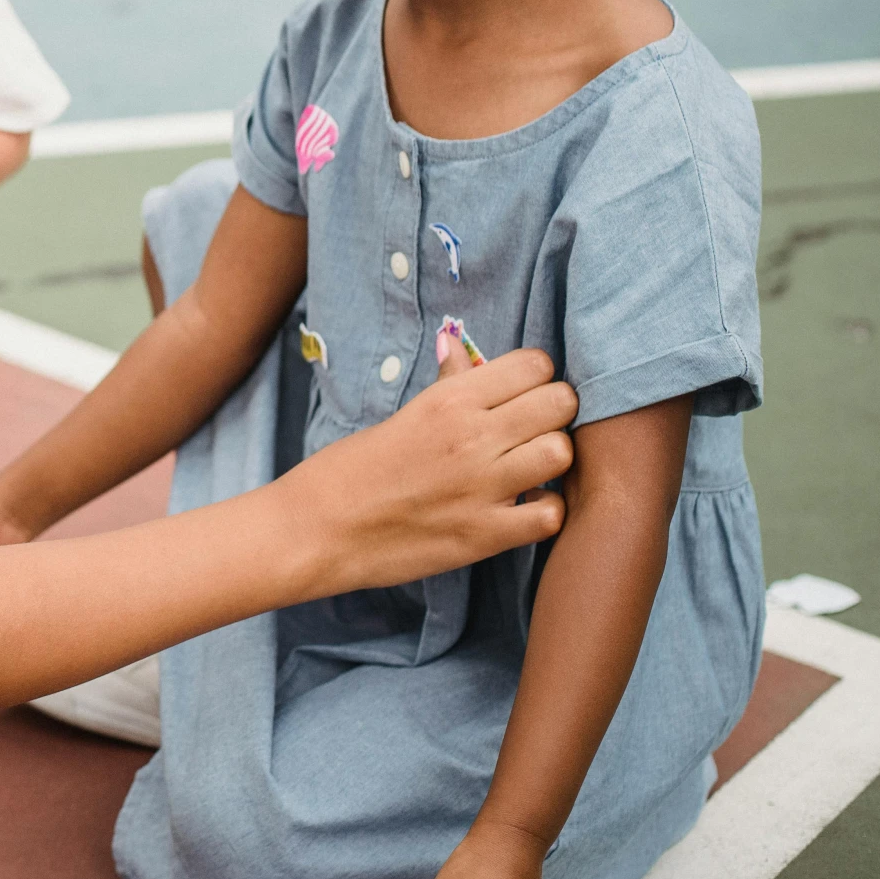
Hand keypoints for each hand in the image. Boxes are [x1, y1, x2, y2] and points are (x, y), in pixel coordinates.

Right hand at [273, 345, 574, 598]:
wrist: (317, 528)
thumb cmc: (352, 468)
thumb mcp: (402, 415)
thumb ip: (446, 383)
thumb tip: (456, 342)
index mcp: (449, 400)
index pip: (535, 365)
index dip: (536, 378)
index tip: (521, 394)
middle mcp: (471, 436)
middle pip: (560, 403)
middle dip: (553, 413)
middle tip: (531, 431)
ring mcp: (481, 487)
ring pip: (562, 453)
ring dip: (552, 460)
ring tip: (529, 468)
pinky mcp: (483, 536)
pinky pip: (550, 515)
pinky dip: (544, 511)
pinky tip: (522, 507)